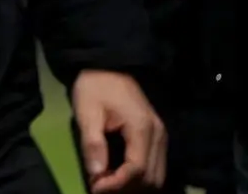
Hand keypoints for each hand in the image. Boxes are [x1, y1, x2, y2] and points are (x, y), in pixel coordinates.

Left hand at [72, 69, 165, 191]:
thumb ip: (93, 143)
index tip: (95, 187)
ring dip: (134, 185)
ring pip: (157, 175)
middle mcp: (158, 135)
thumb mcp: (87, 112)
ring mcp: (161, 136)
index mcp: (142, 128)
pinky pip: (155, 166)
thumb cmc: (95, 86)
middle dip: (126, 188)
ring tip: (108, 183)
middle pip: (151, 177)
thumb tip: (96, 174)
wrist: (107, 65)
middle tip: (100, 187)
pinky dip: (139, 176)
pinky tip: (119, 175)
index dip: (117, 184)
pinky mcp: (157, 136)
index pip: (137, 169)